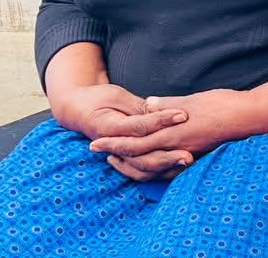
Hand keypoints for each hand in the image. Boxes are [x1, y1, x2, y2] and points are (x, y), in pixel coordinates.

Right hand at [53, 82, 193, 181]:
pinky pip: (142, 171)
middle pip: (143, 155)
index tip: (183, 114)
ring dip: (167, 166)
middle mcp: (113, 145)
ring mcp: (117, 155)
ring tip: (190, 161)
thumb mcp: (116, 96)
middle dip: (168, 155)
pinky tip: (179, 167)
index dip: (162, 120)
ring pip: (143, 168)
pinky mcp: (124, 159)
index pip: (140, 127)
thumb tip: (159, 109)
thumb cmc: (98, 98)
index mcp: (109, 127)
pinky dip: (160, 171)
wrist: (76, 110)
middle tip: (191, 153)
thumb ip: (137, 107)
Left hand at [88, 89, 262, 168]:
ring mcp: (185, 155)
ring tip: (117, 157)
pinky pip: (167, 168)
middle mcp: (175, 148)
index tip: (95, 140)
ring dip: (131, 162)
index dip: (113, 142)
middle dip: (115, 154)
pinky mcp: (195, 156)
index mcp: (171, 133)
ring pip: (150, 167)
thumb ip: (166, 105)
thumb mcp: (190, 101)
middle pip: (137, 157)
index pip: (134, 142)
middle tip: (96, 150)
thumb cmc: (221, 105)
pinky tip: (147, 162)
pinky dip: (152, 167)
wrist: (247, 117)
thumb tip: (146, 106)